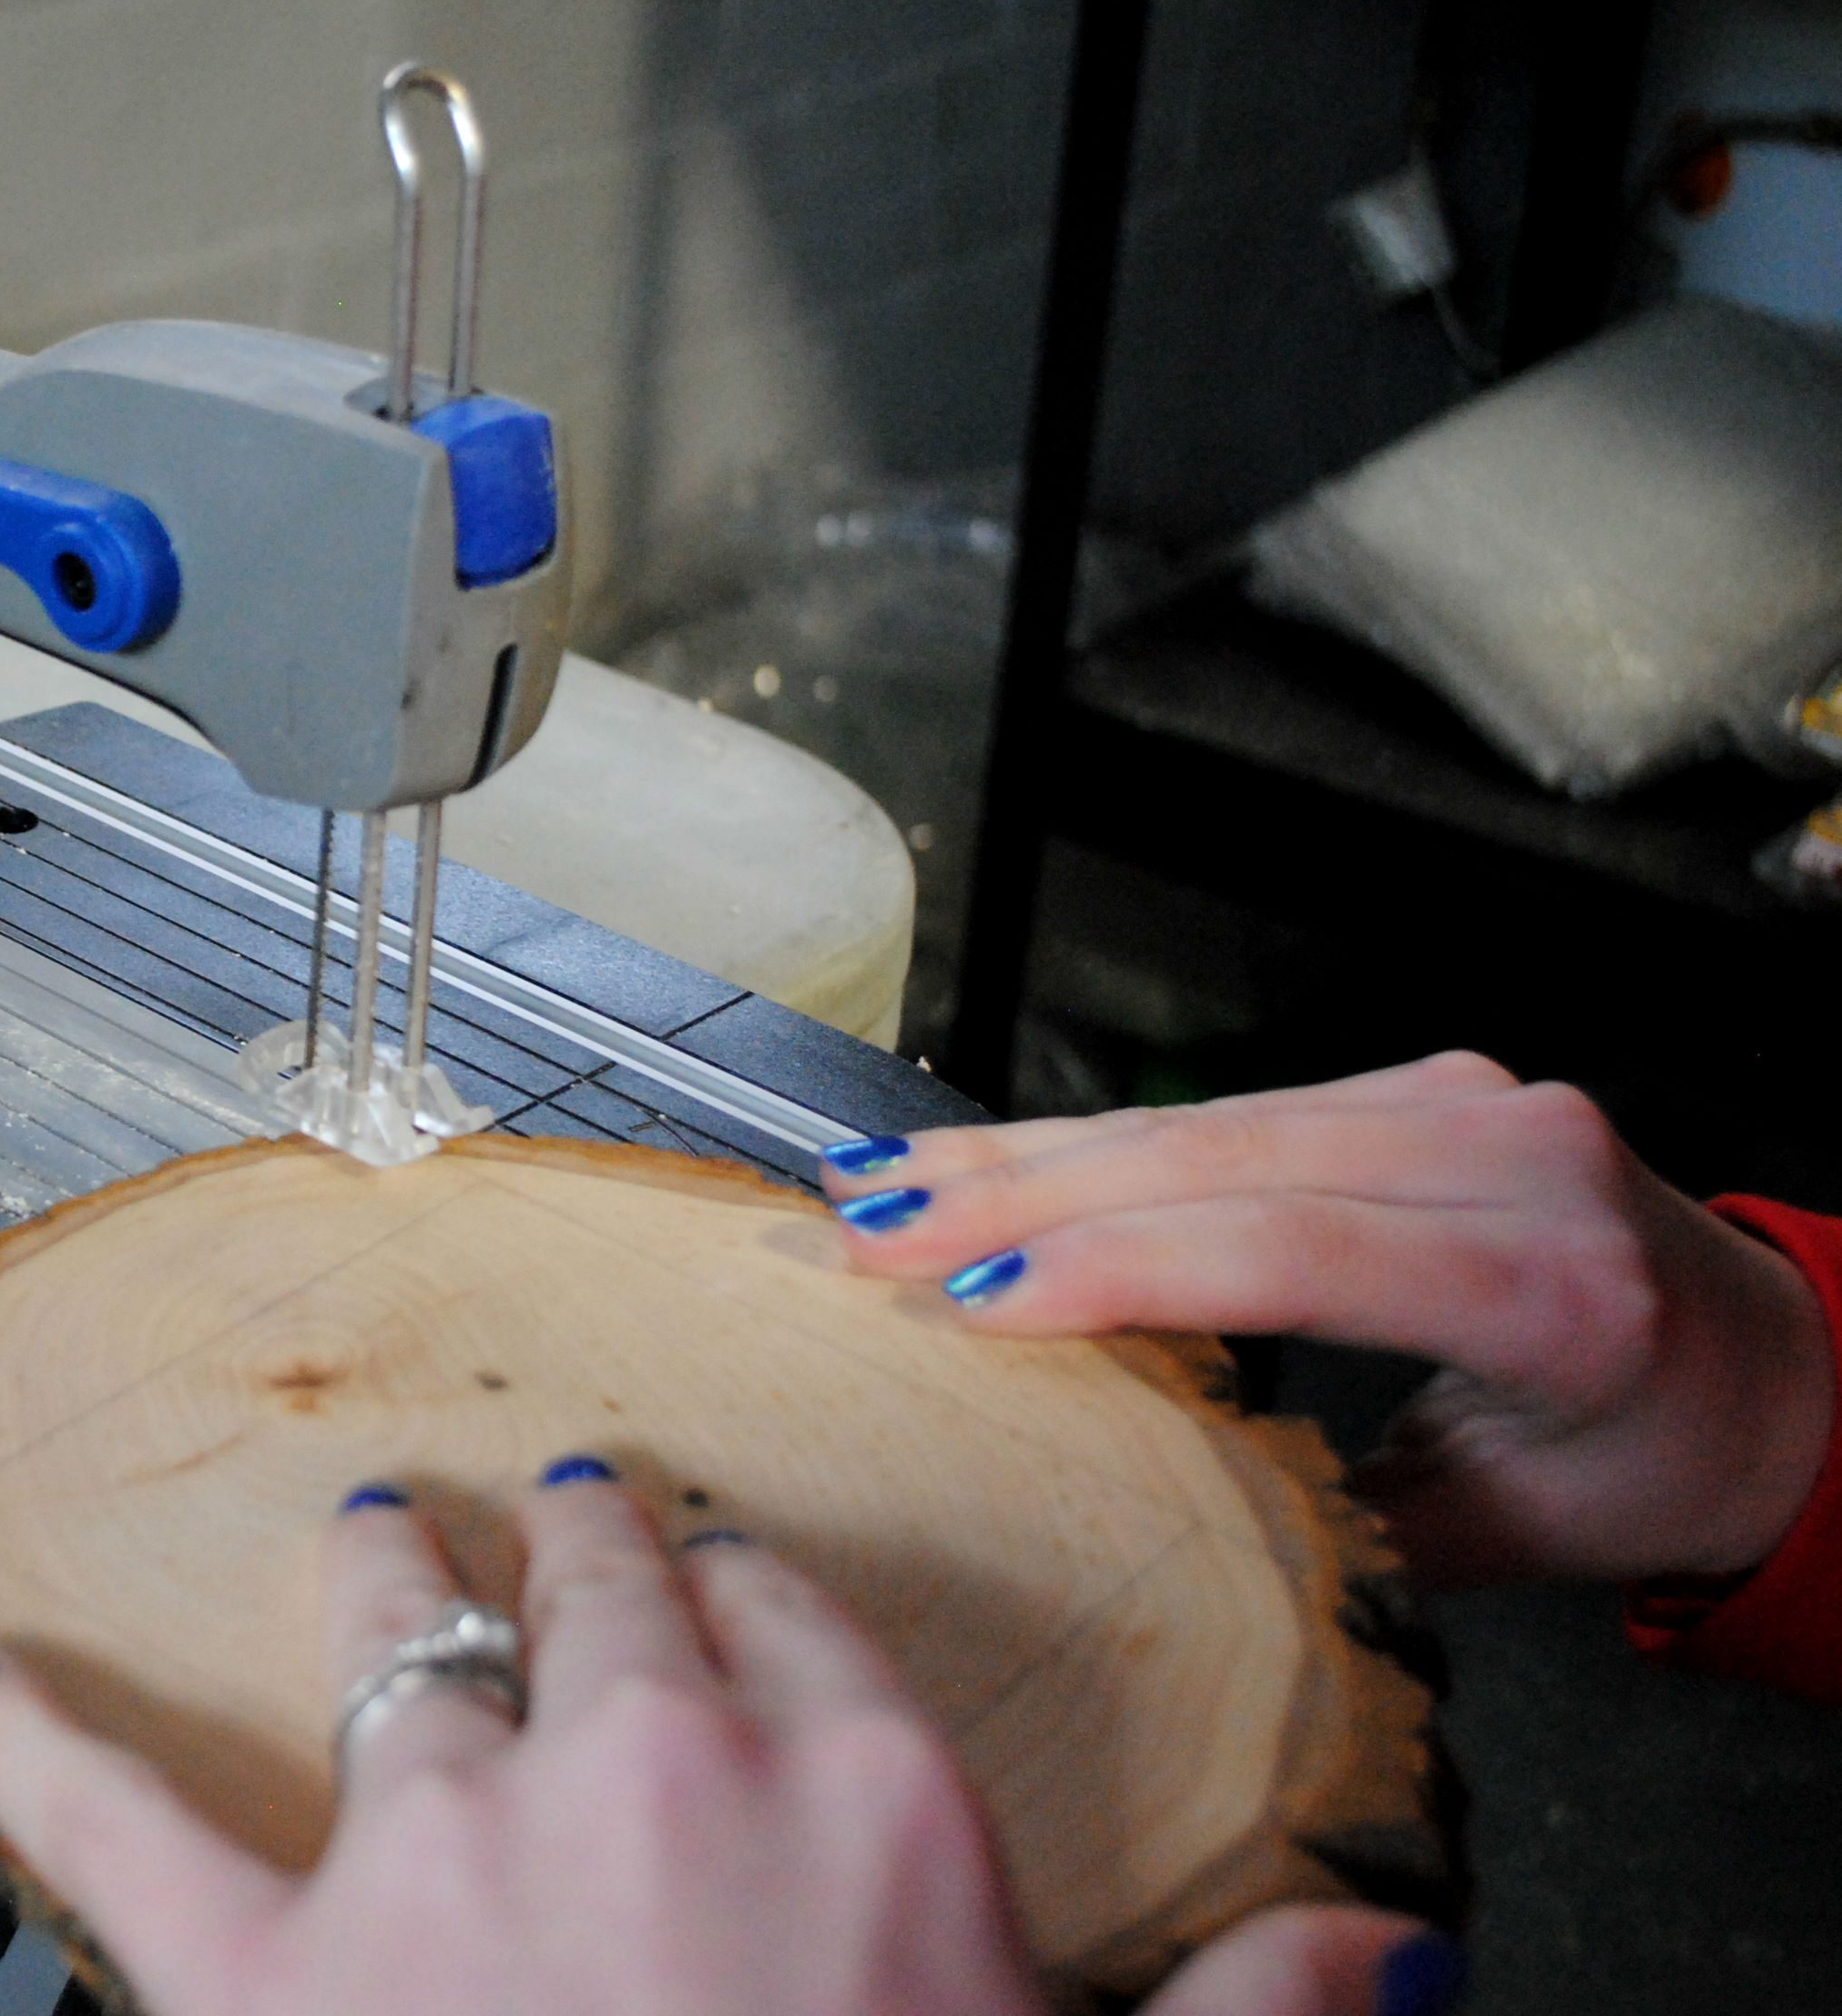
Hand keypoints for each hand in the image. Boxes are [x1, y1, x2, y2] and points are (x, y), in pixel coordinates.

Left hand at [0, 1468, 1449, 2015]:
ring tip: (362, 1528)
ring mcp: (438, 1847)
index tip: (741, 1583)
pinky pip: (121, 1824)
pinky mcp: (261, 1958)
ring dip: (374, 1572)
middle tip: (565, 1511)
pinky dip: (35, 1748)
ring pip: (395, 1638)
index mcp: (851, 1802)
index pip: (805, 1634)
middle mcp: (640, 1770)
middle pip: (606, 1596)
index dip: (765, 1602)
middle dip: (586, 1547)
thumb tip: (1375, 1944)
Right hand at [823, 1052, 1833, 1585]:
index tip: (980, 1296)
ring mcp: (1461, 1099)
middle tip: (867, 1232)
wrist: (1775, 1367)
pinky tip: (990, 1162)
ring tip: (881, 1188)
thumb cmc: (1657, 1460)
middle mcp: (1511, 1155)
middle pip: (1225, 1159)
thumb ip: (1342, 1520)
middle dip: (1024, 1194)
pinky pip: (1232, 1110)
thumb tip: (1150, 1518)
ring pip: (1206, 1121)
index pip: (1302, 1251)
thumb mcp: (1514, 1532)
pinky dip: (1099, 1142)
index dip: (1127, 1267)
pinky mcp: (1418, 1084)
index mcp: (1553, 1281)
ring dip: (1028, 1157)